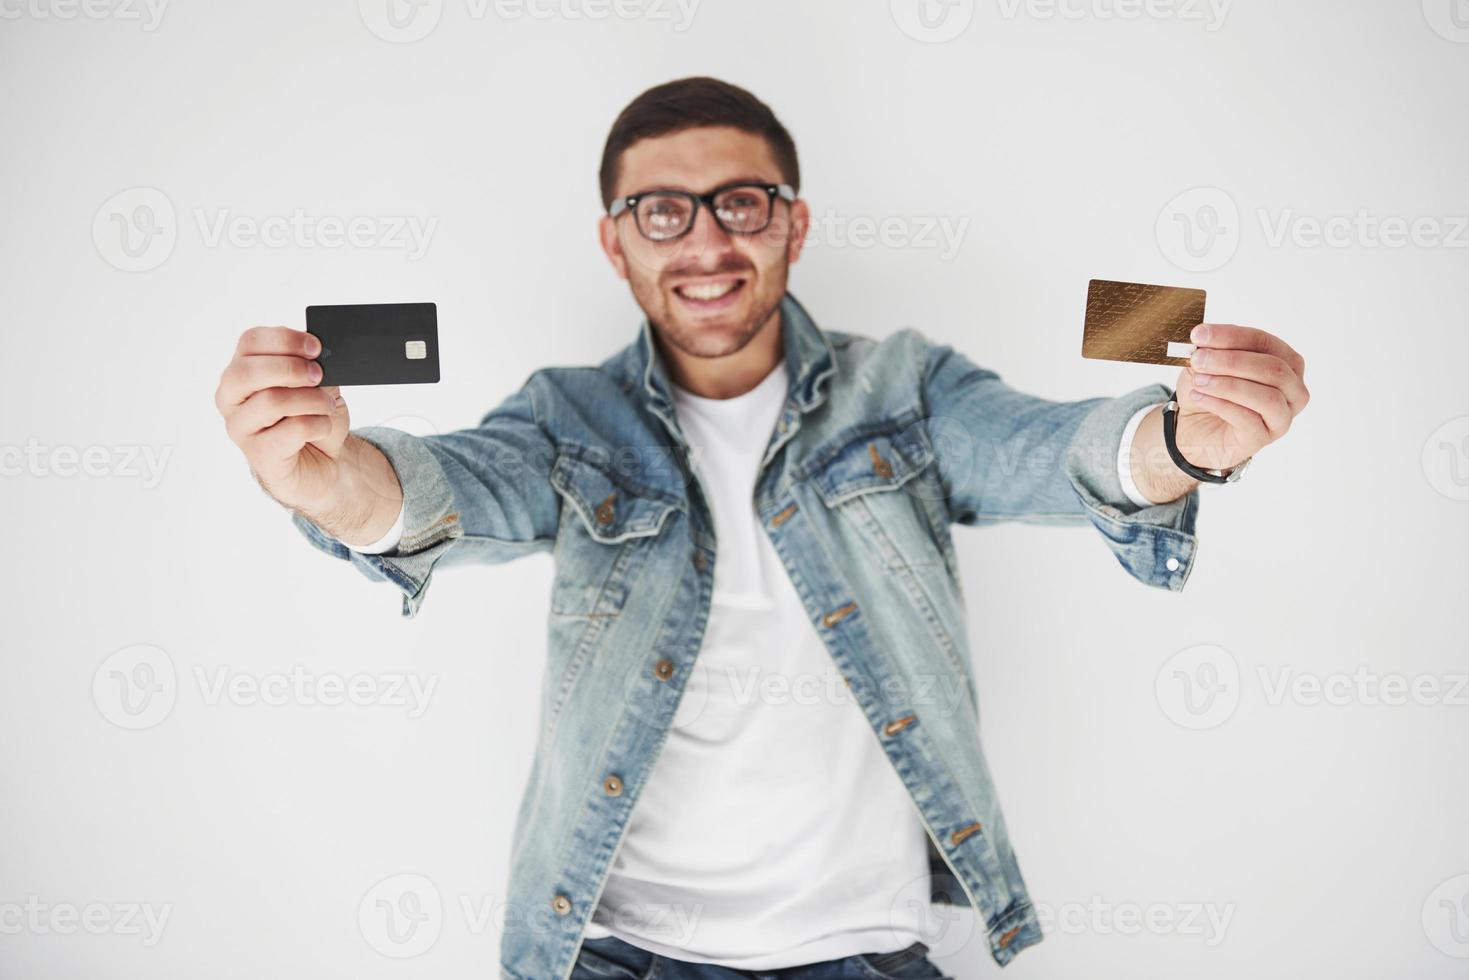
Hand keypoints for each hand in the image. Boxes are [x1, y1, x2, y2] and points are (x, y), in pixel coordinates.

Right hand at [214, 326, 349, 511]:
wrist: (324, 462)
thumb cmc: (312, 417)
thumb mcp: (317, 384)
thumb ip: (310, 367)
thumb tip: (316, 358)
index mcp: (241, 370)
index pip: (250, 341)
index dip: (285, 339)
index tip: (316, 347)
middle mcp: (231, 397)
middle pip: (248, 371)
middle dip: (291, 369)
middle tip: (319, 376)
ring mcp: (240, 427)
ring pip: (272, 401)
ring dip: (312, 400)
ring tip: (327, 405)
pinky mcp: (258, 454)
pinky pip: (292, 430)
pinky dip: (318, 424)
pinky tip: (323, 427)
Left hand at [1173, 323, 1309, 471]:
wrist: (1194, 430)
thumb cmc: (1209, 392)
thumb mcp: (1206, 366)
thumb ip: (1211, 351)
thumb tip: (1203, 338)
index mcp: (1285, 363)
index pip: (1265, 342)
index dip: (1232, 336)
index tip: (1199, 334)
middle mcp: (1292, 390)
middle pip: (1274, 369)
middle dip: (1232, 361)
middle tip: (1197, 358)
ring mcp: (1281, 417)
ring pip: (1268, 397)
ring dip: (1228, 385)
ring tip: (1198, 380)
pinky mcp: (1262, 438)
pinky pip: (1248, 419)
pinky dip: (1220, 404)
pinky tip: (1198, 396)